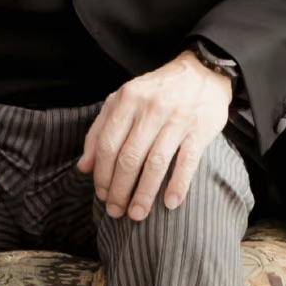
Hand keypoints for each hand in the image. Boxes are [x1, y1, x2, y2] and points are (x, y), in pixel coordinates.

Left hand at [76, 51, 231, 220]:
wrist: (201, 72)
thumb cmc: (157, 91)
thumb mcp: (124, 99)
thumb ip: (101, 129)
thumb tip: (83, 167)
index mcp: (128, 98)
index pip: (108, 143)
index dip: (102, 174)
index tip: (102, 195)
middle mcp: (151, 108)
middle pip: (129, 157)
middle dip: (119, 190)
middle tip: (116, 211)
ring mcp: (177, 119)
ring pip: (155, 164)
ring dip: (144, 194)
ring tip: (137, 214)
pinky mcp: (200, 129)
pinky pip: (187, 163)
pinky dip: (177, 186)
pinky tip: (170, 204)